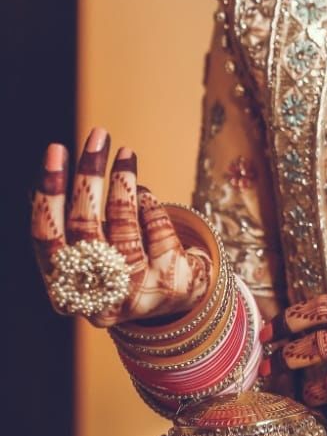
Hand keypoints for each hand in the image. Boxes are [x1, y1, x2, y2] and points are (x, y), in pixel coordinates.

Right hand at [31, 127, 212, 327]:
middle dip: (89, 176)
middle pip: (85, 230)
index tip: (56, 150)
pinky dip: (149, 205)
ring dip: (123, 182)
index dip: (49, 194)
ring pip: (123, 226)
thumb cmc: (118, 266)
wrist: (171, 300)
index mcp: (64, 293)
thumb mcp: (88, 256)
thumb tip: (46, 179)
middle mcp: (97, 299)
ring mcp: (134, 292)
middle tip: (97, 135)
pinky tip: (145, 194)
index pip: (47, 240)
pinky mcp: (168, 281)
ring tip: (125, 153)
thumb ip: (69, 226)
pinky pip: (156, 229)